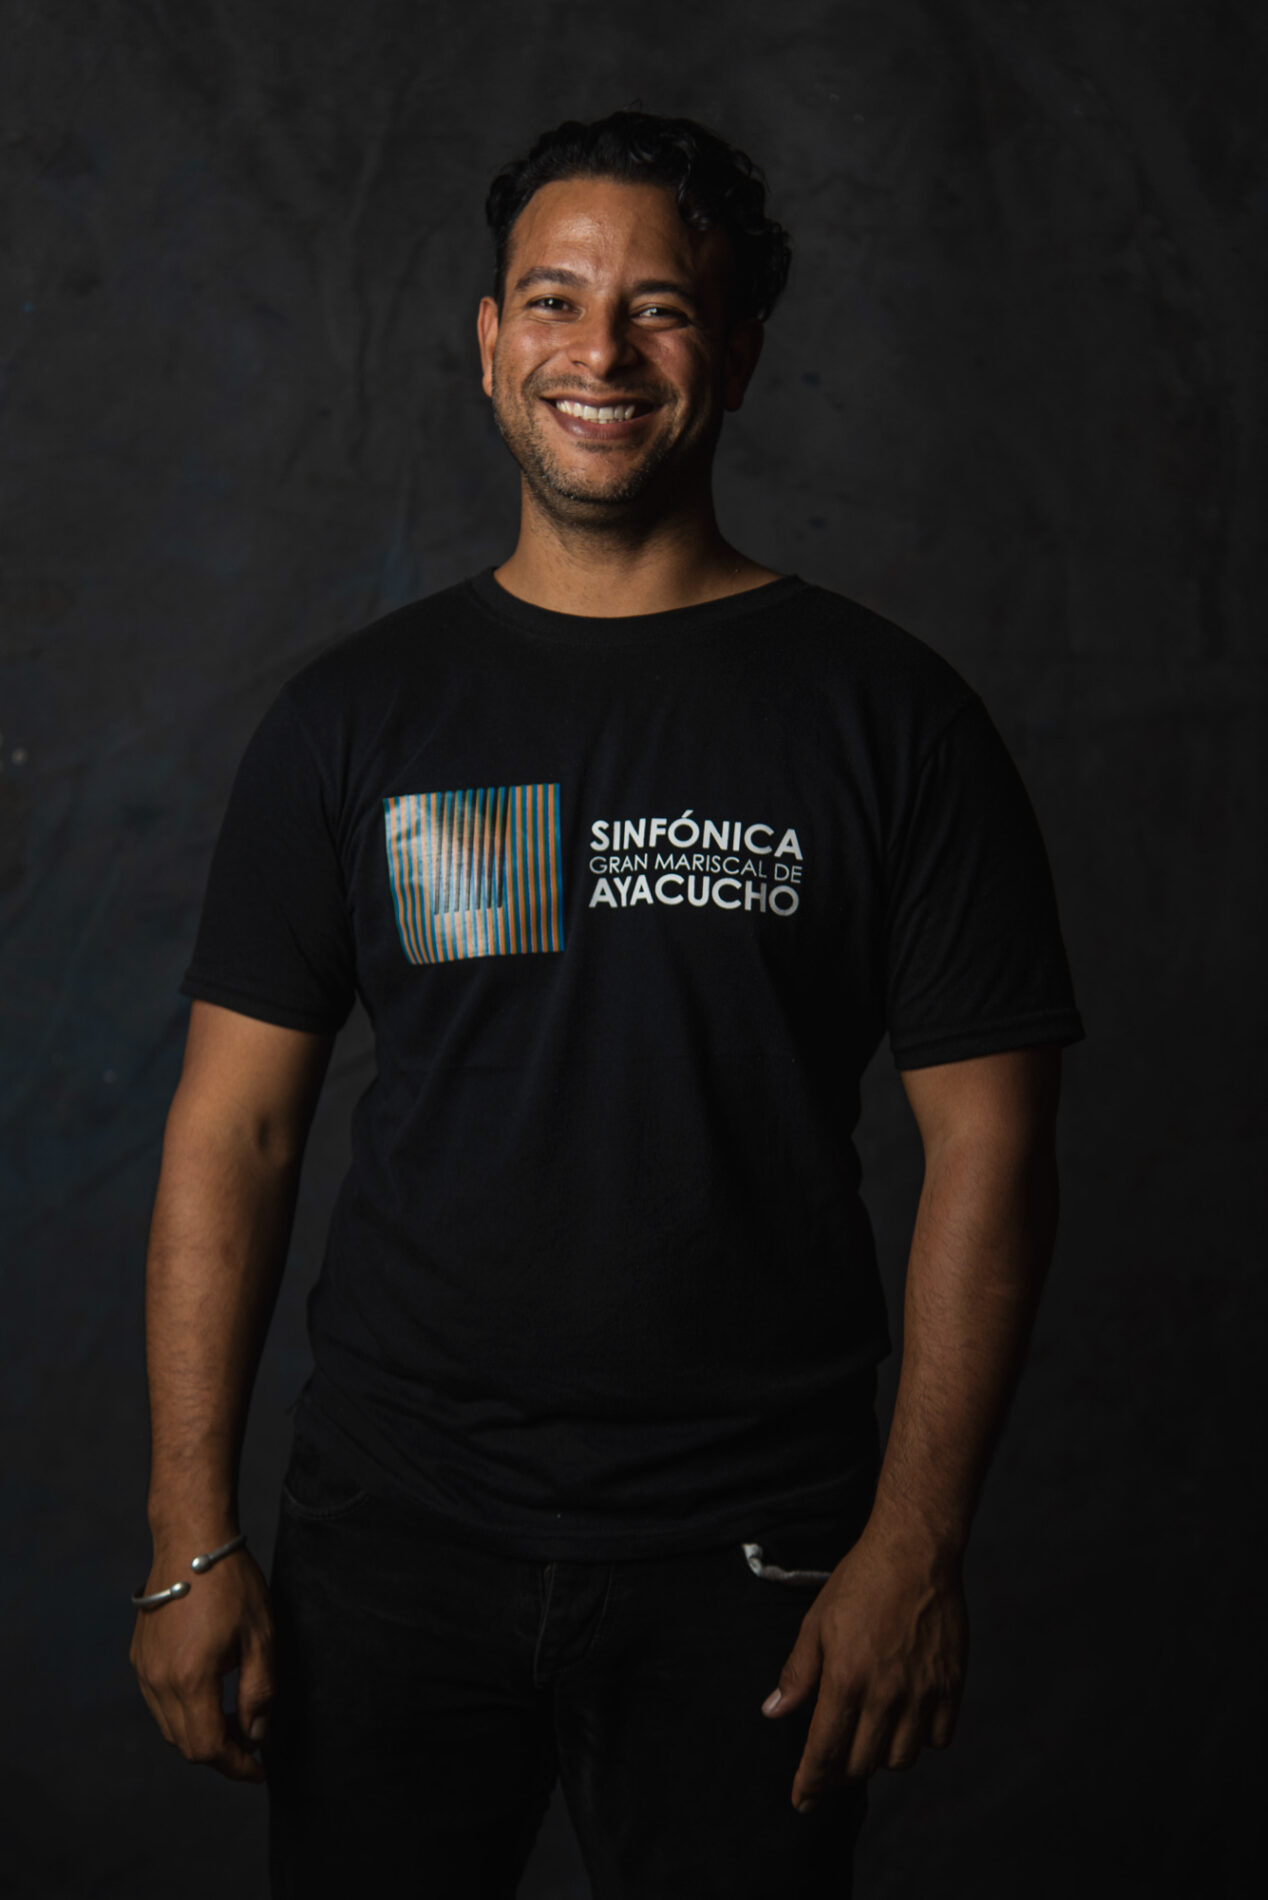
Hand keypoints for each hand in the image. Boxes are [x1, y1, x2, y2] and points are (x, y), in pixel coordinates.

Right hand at [129, 1541, 274, 1782]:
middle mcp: (158, 1681)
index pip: (208, 1748)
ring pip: (169, 1726)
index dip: (237, 1766)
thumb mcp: (261, 1637)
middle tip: (253, 1742)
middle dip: (221, 1752)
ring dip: (200, 1733)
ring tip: (235, 1719)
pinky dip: (183, 1711)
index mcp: (190, 1680)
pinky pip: (158, 1701)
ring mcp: (144, 1669)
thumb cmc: (231, 1583)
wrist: (190, 1539)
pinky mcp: (139, 1655)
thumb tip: (257, 1735)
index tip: (260, 1770)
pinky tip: (209, 1693)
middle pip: (186, 1744)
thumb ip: (260, 1693)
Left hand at [761, 1521, 968, 1809]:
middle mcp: (885, 1694)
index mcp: (845, 1679)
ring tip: (870, 1735)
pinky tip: (907, 1721)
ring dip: (880, 1756)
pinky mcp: (951, 1686)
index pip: (824, 1752)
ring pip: (901, 1760)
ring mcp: (922, 1693)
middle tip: (832, 1761)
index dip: (810, 1784)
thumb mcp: (815, 1623)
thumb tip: (773, 1712)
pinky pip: (938, 1739)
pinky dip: (921, 1740)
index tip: (802, 1801)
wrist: (914, 1553)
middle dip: (840, 1772)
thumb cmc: (860, 1583)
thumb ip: (797, 1674)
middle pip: (860, 1765)